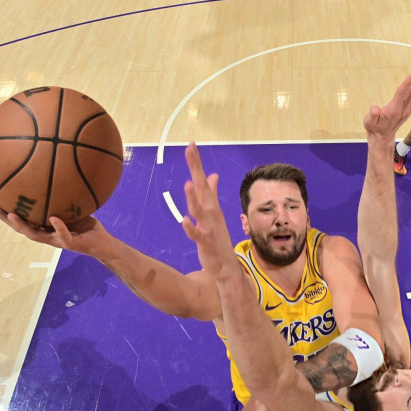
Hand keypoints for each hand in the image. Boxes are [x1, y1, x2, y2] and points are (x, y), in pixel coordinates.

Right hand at [0, 203, 106, 255]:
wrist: (103, 243)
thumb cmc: (86, 225)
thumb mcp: (74, 207)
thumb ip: (65, 195)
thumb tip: (58, 172)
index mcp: (45, 226)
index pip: (22, 219)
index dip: (7, 212)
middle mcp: (47, 234)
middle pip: (21, 227)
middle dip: (6, 218)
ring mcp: (57, 240)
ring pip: (35, 235)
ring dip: (23, 225)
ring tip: (12, 215)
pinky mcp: (70, 243)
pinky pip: (63, 234)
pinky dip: (58, 226)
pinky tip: (53, 218)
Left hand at [180, 143, 235, 279]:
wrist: (226, 266)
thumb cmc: (218, 238)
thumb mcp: (213, 213)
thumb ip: (211, 193)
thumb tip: (212, 175)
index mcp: (210, 205)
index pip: (202, 180)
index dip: (196, 163)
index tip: (191, 144)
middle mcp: (210, 212)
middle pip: (201, 187)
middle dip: (196, 169)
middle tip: (190, 150)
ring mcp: (209, 227)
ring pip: (199, 210)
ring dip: (193, 198)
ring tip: (188, 184)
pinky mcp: (206, 242)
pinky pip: (197, 235)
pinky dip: (191, 228)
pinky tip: (184, 221)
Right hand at [364, 68, 410, 138]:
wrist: (382, 138)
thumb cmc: (374, 128)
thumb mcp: (369, 122)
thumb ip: (372, 115)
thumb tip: (374, 109)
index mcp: (394, 109)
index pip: (402, 93)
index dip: (408, 83)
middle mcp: (404, 109)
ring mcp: (408, 110)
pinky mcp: (409, 111)